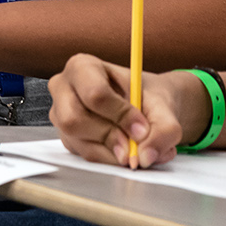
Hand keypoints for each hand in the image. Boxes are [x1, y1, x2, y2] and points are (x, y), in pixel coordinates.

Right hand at [47, 54, 203, 168]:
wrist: (146, 106)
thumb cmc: (147, 95)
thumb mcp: (162, 105)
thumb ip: (163, 128)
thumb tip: (146, 155)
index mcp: (82, 67)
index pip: (94, 93)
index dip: (120, 115)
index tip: (142, 128)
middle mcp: (64, 90)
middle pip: (74, 120)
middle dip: (110, 137)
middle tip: (135, 145)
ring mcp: (62, 117)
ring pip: (81, 143)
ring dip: (114, 152)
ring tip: (138, 148)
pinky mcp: (68, 139)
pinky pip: (86, 156)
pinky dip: (111, 159)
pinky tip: (126, 150)